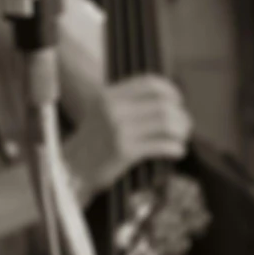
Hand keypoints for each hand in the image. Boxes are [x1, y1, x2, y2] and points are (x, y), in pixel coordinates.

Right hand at [63, 74, 191, 196]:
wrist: (69, 171)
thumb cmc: (91, 145)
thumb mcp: (102, 114)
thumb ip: (127, 103)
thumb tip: (167, 100)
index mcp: (108, 96)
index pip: (150, 83)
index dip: (171, 91)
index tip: (177, 102)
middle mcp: (113, 109)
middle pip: (164, 104)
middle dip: (181, 116)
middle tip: (184, 126)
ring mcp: (119, 130)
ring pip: (167, 123)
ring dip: (181, 131)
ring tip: (181, 139)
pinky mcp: (125, 151)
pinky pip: (162, 145)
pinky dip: (176, 148)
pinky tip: (176, 152)